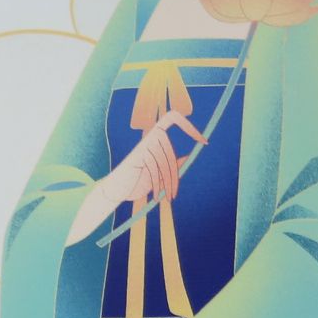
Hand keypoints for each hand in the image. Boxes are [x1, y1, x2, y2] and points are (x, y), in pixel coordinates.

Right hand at [70, 113, 201, 243]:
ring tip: (168, 199)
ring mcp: (143, 146)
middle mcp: (148, 138)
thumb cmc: (136, 182)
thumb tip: (187, 157)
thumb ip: (170, 165)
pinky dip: (157, 185)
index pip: (172, 119)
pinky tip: (157, 196)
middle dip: (174, 177)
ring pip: (164, 162)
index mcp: (154, 138)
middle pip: (170, 153)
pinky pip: (155, 168)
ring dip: (168, 184)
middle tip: (174, 195)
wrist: (114, 191)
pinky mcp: (137, 155)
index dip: (188, 126)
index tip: (203, 141)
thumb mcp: (158, 175)